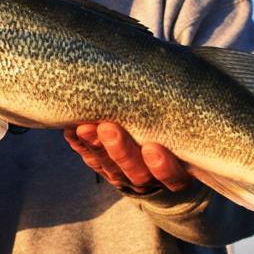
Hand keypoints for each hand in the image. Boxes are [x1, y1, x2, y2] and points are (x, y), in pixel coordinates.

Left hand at [64, 122, 193, 194]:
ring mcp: (125, 176)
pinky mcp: (105, 167)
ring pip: (111, 168)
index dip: (163, 166)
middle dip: (121, 151)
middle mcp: (151, 177)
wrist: (157, 147)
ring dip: (96, 147)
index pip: (173, 176)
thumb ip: (177, 112)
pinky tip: (70, 131)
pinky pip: (91, 160)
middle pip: (137, 173)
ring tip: (84, 127)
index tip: (152, 147)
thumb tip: (179, 76)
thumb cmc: (175, 127)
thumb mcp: (182, 124)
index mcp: (178, 170)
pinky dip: (80, 146)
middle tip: (108, 129)